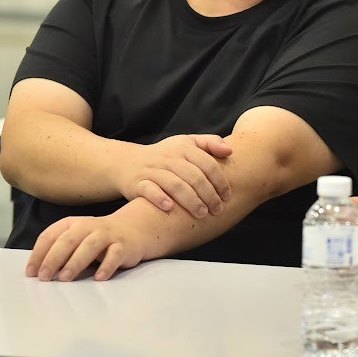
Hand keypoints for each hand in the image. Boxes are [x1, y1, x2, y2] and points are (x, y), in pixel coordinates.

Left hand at [26, 212, 156, 281]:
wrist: (134, 228)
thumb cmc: (98, 238)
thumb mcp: (77, 238)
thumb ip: (60, 251)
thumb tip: (39, 272)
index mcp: (72, 224)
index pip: (50, 236)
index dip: (39, 254)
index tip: (31, 272)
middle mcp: (88, 226)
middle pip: (68, 240)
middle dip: (54, 258)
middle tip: (44, 276)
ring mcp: (107, 235)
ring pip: (90, 245)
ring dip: (76, 262)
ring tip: (65, 277)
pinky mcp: (124, 245)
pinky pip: (115, 255)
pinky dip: (106, 266)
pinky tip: (99, 277)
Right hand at [116, 134, 232, 218]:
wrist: (127, 162)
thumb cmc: (166, 155)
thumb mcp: (187, 142)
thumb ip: (210, 142)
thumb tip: (230, 150)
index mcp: (184, 148)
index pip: (208, 164)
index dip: (220, 181)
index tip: (227, 196)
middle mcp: (169, 158)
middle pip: (194, 177)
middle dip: (209, 195)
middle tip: (218, 209)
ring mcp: (152, 170)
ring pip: (175, 185)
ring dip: (191, 201)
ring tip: (202, 213)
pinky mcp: (137, 183)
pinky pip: (149, 190)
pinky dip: (160, 198)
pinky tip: (170, 208)